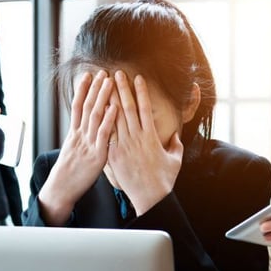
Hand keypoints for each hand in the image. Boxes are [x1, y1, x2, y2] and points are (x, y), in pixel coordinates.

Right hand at [37, 70, 116, 225]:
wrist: (61, 189)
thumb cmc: (70, 173)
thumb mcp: (72, 151)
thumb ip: (80, 139)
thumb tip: (85, 129)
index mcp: (74, 134)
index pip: (77, 106)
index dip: (82, 90)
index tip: (87, 75)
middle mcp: (79, 135)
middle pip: (86, 106)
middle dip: (94, 88)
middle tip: (102, 72)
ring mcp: (87, 144)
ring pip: (94, 116)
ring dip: (102, 97)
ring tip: (109, 81)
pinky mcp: (96, 155)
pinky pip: (103, 135)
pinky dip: (108, 120)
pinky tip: (114, 108)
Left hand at [106, 71, 182, 215]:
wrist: (151, 197)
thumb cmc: (164, 180)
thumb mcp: (175, 159)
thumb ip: (175, 145)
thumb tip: (176, 135)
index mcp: (151, 136)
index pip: (145, 108)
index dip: (140, 91)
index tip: (136, 78)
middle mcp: (136, 138)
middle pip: (127, 108)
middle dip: (121, 89)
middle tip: (116, 73)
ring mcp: (124, 146)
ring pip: (114, 118)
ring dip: (109, 101)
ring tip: (103, 86)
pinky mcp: (113, 155)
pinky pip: (106, 135)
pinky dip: (101, 122)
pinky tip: (95, 110)